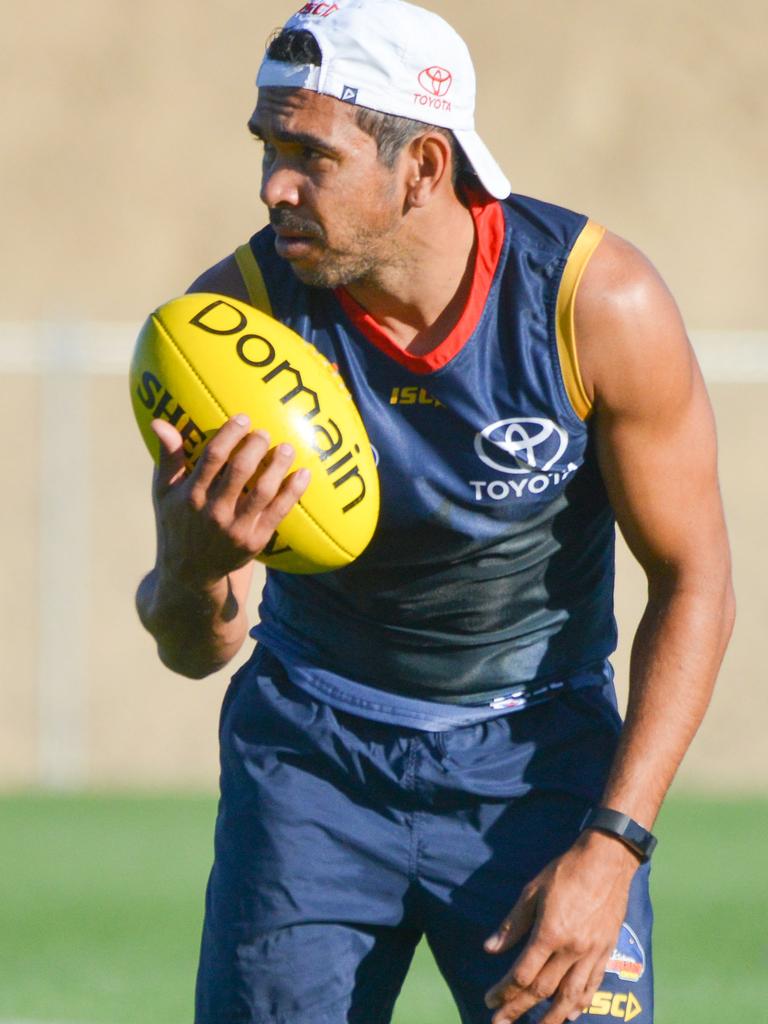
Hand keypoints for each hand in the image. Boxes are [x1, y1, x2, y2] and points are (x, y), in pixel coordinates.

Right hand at [151, 414, 309, 586]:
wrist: (191, 570)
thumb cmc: (178, 521)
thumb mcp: (164, 492)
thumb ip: (169, 457)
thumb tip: (159, 422)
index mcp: (191, 495)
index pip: (212, 458)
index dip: (230, 435)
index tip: (243, 418)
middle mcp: (213, 512)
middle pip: (240, 471)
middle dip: (256, 446)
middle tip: (265, 433)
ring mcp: (236, 528)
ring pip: (263, 491)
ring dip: (278, 466)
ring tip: (287, 448)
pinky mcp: (255, 541)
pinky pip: (279, 512)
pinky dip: (293, 492)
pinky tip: (303, 474)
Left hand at [483, 831, 639, 1023]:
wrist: (607, 860)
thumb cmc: (566, 871)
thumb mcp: (532, 892)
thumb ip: (512, 924)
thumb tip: (490, 948)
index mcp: (550, 933)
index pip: (522, 974)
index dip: (503, 991)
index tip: (489, 1000)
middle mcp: (572, 949)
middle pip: (542, 990)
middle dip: (519, 1009)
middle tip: (500, 1023)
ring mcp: (592, 953)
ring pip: (570, 996)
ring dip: (551, 1018)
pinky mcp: (606, 950)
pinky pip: (593, 984)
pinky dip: (581, 1002)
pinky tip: (571, 1013)